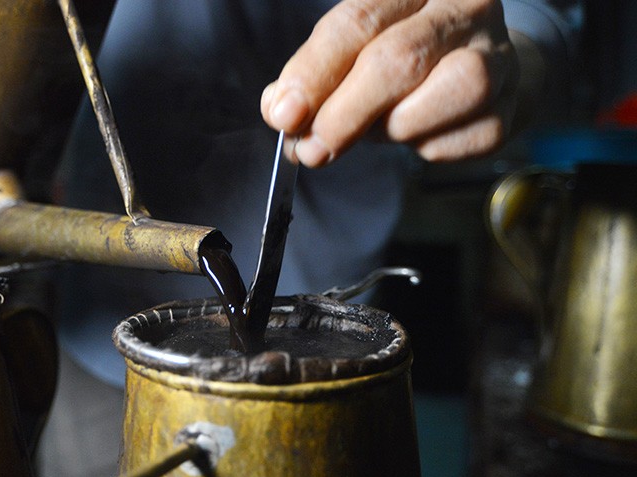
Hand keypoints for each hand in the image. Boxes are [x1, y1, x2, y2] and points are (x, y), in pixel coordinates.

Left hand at [260, 0, 523, 166]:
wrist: (476, 63)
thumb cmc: (403, 51)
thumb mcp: (353, 49)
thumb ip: (316, 74)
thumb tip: (283, 111)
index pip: (357, 23)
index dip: (314, 72)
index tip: (284, 113)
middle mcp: (463, 7)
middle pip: (398, 60)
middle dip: (343, 114)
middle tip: (312, 148)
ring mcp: (495, 55)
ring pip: (435, 100)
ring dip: (390, 129)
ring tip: (375, 129)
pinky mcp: (507, 108)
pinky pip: (453, 142)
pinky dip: (421, 148)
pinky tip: (414, 134)